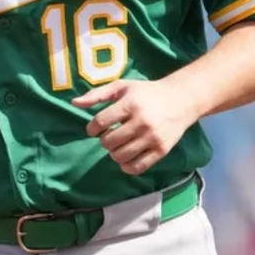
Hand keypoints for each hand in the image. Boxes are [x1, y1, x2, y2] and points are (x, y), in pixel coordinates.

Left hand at [72, 78, 197, 175]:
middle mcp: (142, 122)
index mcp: (130, 104)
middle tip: (109, 136)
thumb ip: (97, 94)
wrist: (180, 99)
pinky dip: (127, 166)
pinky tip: (125, 157)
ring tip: (117, 145)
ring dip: (114, 153)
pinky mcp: (161, 150)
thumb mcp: (122, 87)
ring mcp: (152, 138)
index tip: (93, 129)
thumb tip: (74, 103)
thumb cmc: (146, 92)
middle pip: (109, 142)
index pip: (100, 122)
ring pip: (121, 156)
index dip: (92, 128)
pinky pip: (138, 167)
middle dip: (104, 141)